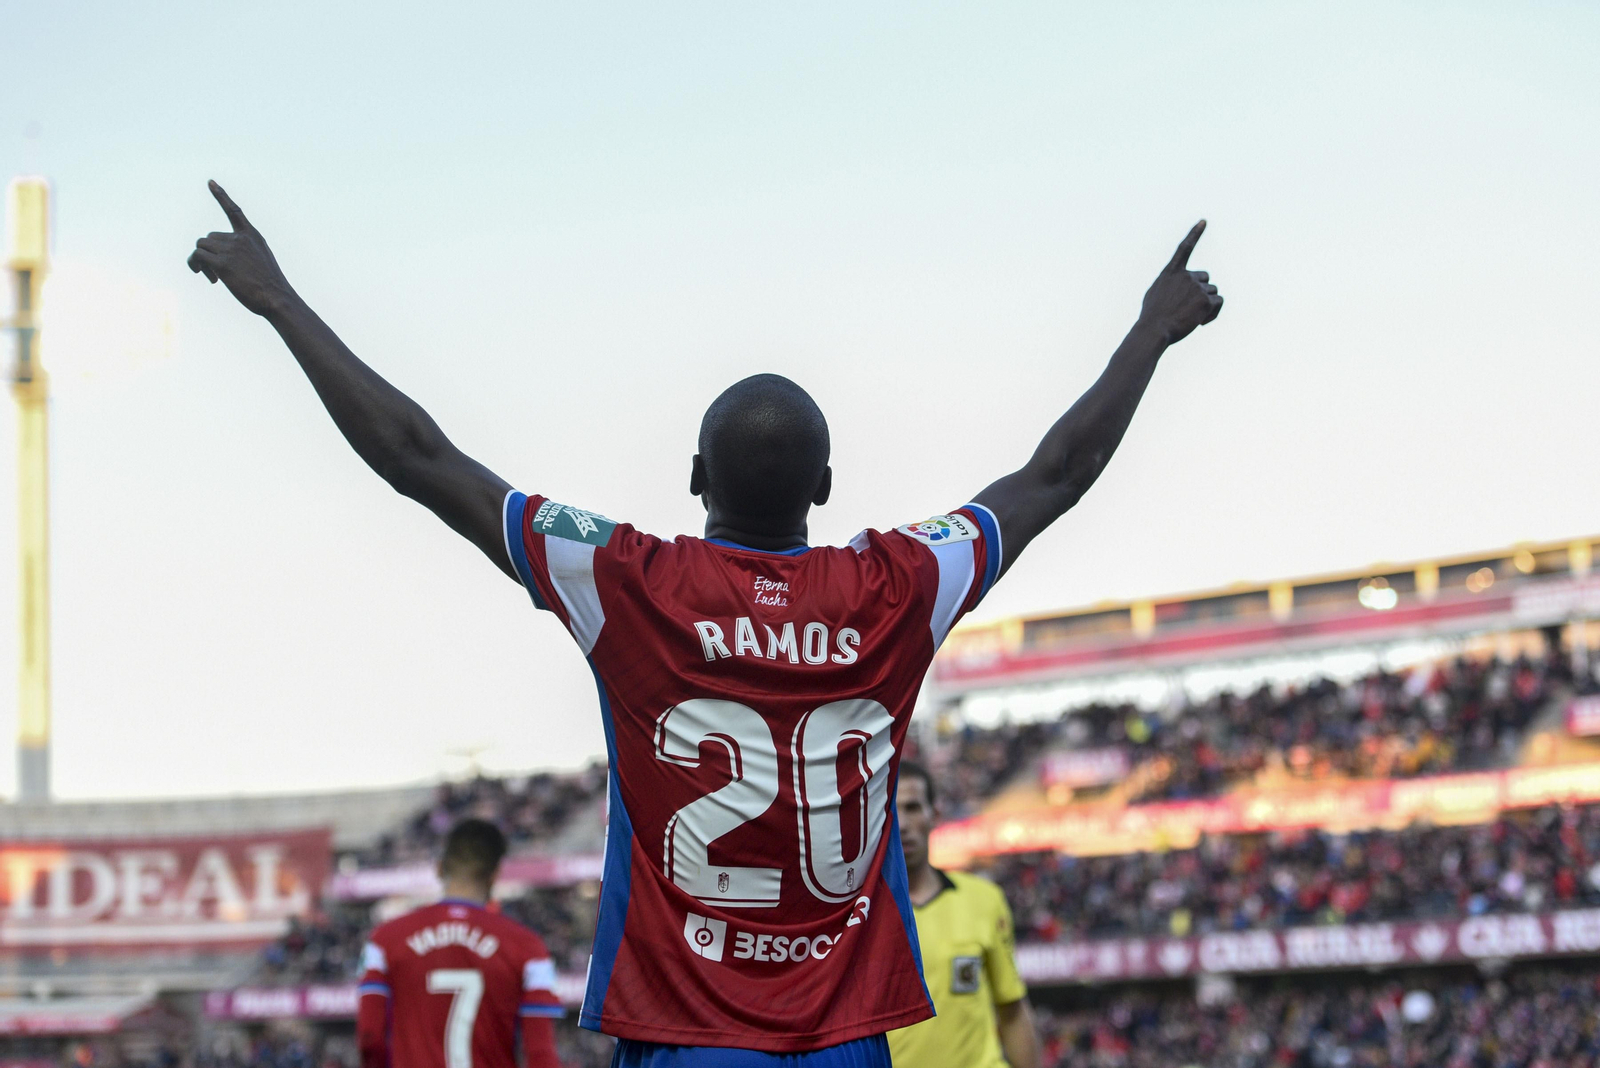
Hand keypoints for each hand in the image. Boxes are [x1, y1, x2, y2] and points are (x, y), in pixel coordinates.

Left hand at [187, 181, 294, 315]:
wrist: (277, 298)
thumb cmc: (270, 286)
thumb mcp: (262, 262)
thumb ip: (244, 253)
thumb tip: (222, 259)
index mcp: (252, 236)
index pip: (234, 211)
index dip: (221, 196)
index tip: (210, 182)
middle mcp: (240, 239)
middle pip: (209, 237)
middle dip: (208, 254)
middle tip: (214, 273)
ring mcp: (231, 250)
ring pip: (201, 246)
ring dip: (201, 261)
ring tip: (212, 277)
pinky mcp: (222, 263)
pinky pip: (197, 256)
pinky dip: (196, 264)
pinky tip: (209, 278)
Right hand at [1138, 220, 1222, 344]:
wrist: (1154, 330)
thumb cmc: (1152, 317)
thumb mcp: (1155, 294)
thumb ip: (1169, 284)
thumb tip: (1179, 284)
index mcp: (1171, 273)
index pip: (1184, 248)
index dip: (1194, 233)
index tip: (1204, 221)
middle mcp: (1185, 276)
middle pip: (1205, 279)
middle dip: (1201, 292)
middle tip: (1190, 308)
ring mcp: (1196, 287)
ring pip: (1212, 292)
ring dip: (1207, 304)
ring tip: (1193, 318)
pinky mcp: (1205, 300)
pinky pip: (1218, 302)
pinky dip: (1213, 313)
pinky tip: (1200, 322)